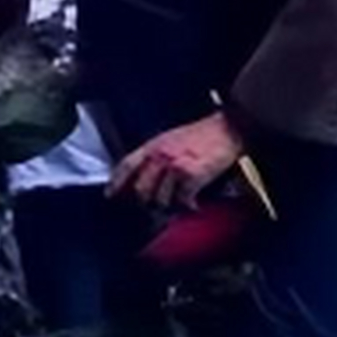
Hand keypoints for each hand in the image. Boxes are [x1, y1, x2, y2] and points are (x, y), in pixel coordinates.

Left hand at [108, 111, 244, 211]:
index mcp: (153, 145)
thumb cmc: (203, 133)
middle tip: (155, 207)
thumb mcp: (171, 138)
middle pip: (140, 189)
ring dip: (170, 205)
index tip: (110, 195)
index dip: (116, 182)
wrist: (227, 128)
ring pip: (160, 199)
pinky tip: (194, 205)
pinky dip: (189, 206)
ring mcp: (174, 166)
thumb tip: (148, 174)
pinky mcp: (191, 175)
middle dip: (146, 201)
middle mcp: (160, 155)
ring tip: (178, 204)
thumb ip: (157, 154)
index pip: (126, 165)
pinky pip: (182, 201)